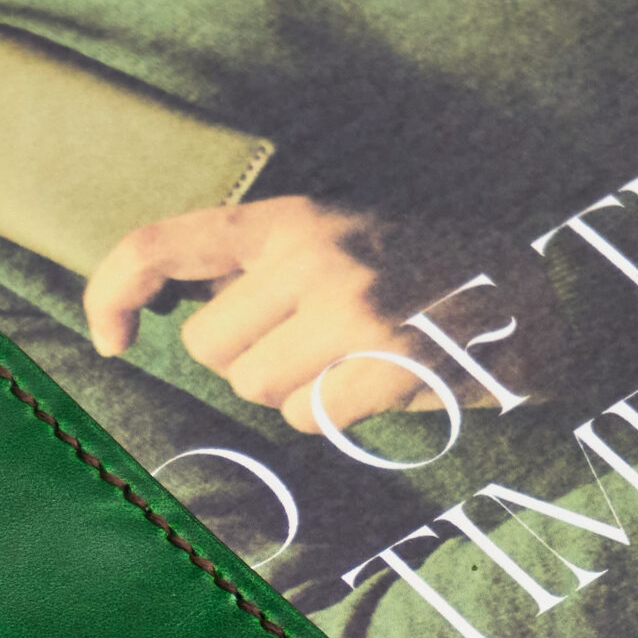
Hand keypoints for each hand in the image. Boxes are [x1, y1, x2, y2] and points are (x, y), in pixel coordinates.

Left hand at [83, 198, 547, 432]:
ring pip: (260, 392)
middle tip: (313, 343)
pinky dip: (341, 416)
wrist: (527, 290)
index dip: (112, 294)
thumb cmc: (410, 272)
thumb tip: (165, 314)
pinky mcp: (386, 362)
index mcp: (288, 219)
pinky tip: (386, 380)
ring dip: (298, 393)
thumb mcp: (329, 243)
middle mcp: (313, 255)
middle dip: (251, 362)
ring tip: (355, 359)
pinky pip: (314, 419)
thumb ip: (253, 272)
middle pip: (211, 351)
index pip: (160, 245)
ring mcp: (352, 309)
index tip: (110, 342)